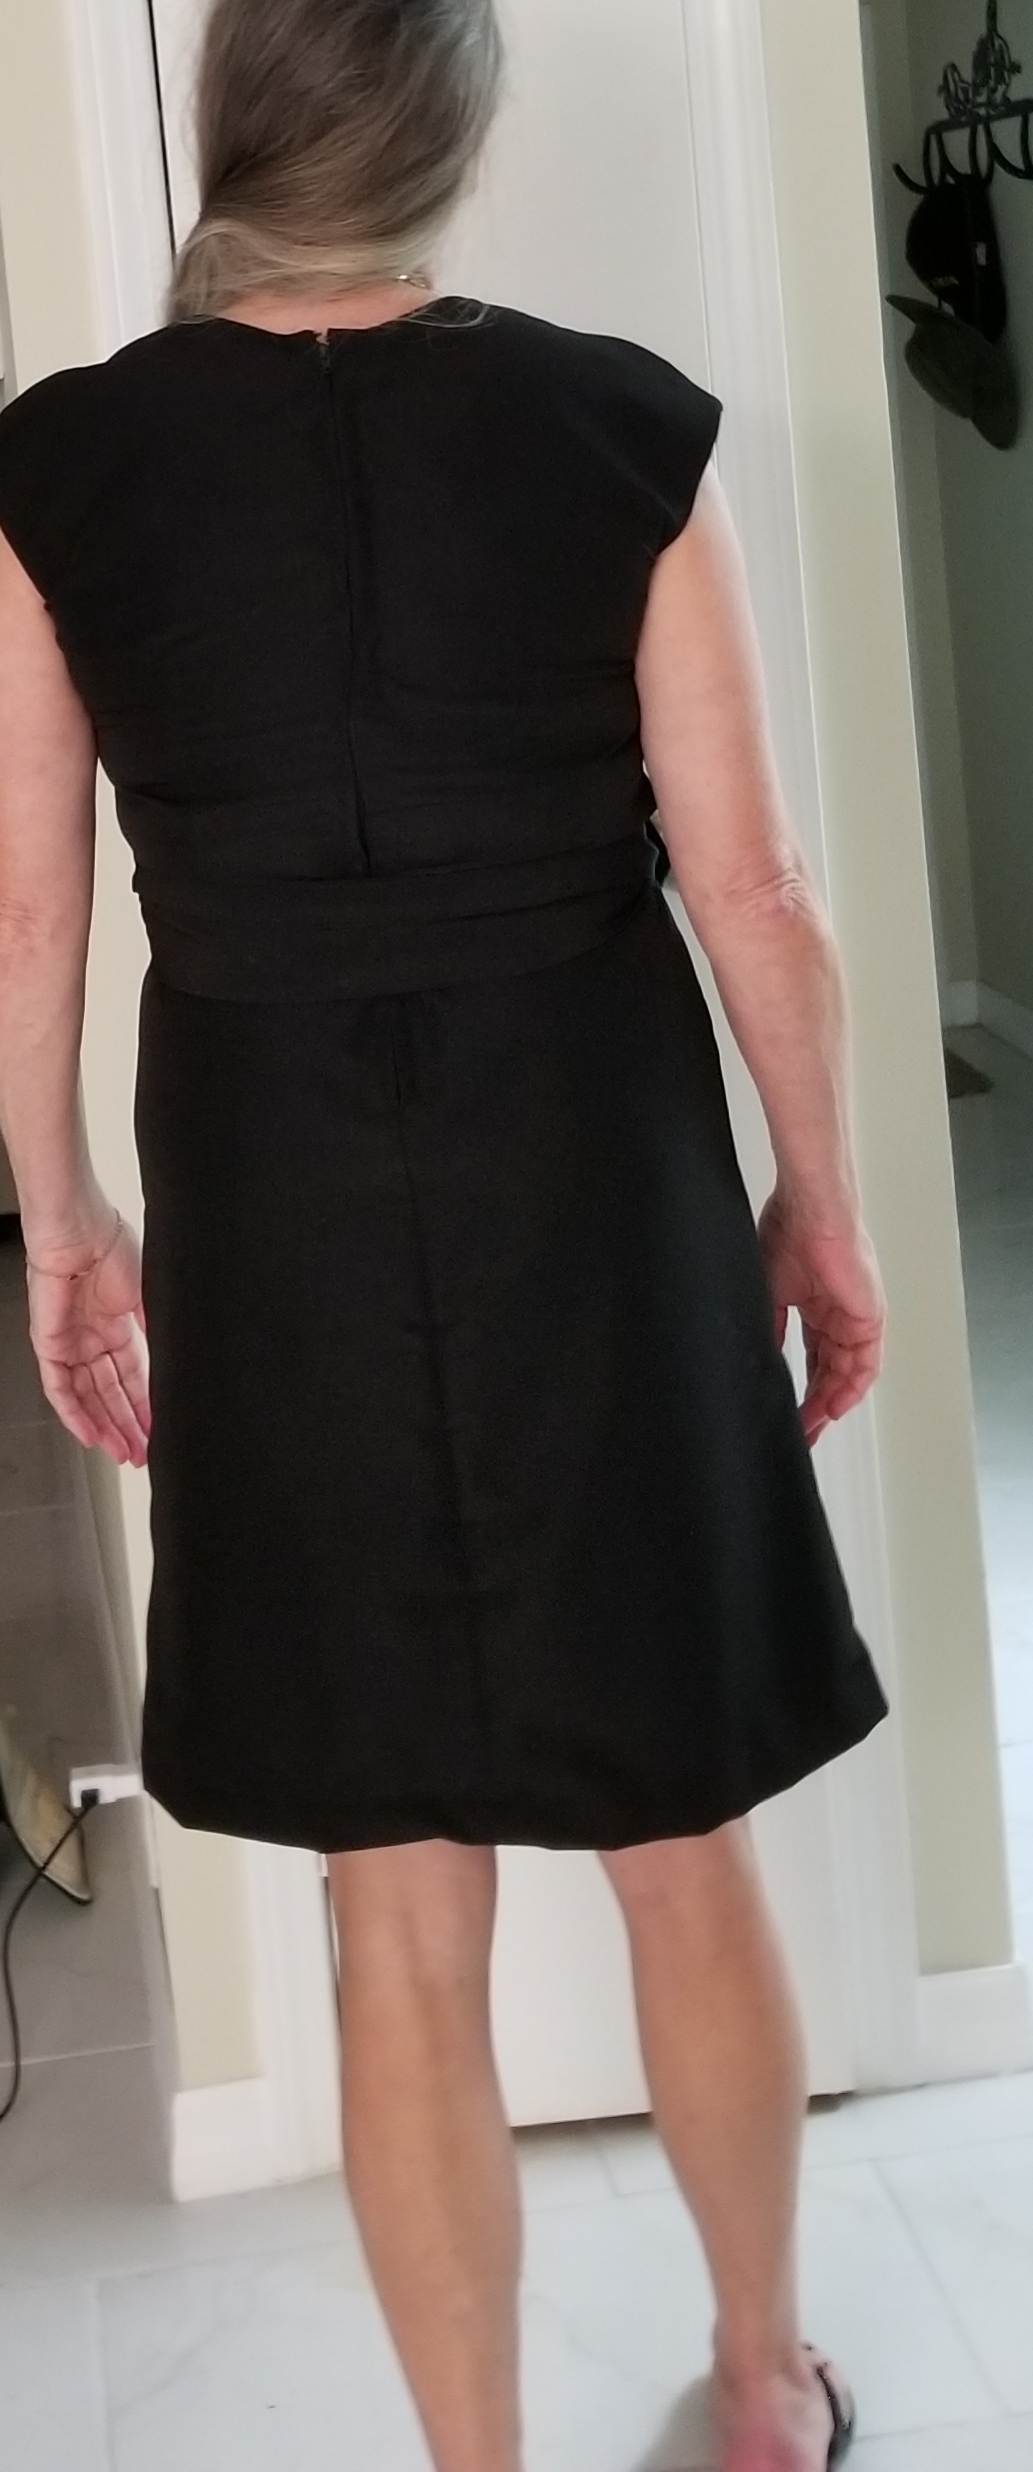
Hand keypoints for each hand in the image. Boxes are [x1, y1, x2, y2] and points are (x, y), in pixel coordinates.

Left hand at [25, 1209, 150, 1466]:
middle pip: (108, 1394)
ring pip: (85, 1397)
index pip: (131, 1377)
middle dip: (127, 1427)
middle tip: (143, 1455)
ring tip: (124, 1453)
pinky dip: (75, 1414)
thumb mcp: (147, 1297)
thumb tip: (176, 1364)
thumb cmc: (112, 1245)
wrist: (82, 1227)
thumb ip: (155, 1333)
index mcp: (115, 1325)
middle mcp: (90, 1338)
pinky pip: (59, 1388)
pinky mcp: (48, 1342)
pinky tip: (92, 1435)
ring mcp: (69, 1342)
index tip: (158, 1431)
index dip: (144, 1406)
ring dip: (105, 1427)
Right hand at [757, 1188, 885, 1449]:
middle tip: (800, 1433)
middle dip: (814, 1406)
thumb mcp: (768, 1292)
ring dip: (830, 1402)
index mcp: (813, 1306)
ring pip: (847, 1372)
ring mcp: (855, 1317)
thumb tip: (762, 1361)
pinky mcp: (870, 1317)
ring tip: (811, 1427)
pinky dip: (851, 1388)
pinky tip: (834, 1407)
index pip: (809, 1359)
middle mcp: (837, 1314)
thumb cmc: (786, 1233)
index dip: (799, 1390)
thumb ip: (771, 1329)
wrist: (809, 1211)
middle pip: (829, 1372)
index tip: (786, 1416)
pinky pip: (865, 1363)